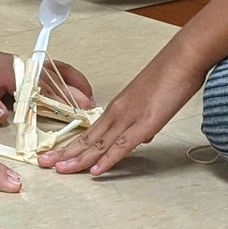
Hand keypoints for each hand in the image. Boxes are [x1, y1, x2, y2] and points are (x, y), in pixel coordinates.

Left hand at [0, 39, 93, 123]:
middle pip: (57, 81)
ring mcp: (30, 67)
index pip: (41, 89)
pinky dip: (71, 80)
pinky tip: (80, 91)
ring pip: (60, 73)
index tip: (76, 110)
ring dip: (78, 85)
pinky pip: (56, 72)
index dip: (60, 100)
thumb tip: (2, 117)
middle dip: (76, 95)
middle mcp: (26, 68)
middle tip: (92, 112)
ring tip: (92, 102)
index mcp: (13, 74)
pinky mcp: (31, 70)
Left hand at [38, 50, 205, 175]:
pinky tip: (96, 171)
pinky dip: (108, 160)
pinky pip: (122, 146)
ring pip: (98, 143)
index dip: (71, 145)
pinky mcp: (145, 123)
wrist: (183, 57)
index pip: (89, 131)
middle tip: (43, 164)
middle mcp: (118, 112)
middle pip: (86, 138)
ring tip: (60, 170)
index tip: (56, 154)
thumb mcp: (152, 102)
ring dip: (78, 159)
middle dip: (64, 153)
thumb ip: (144, 120)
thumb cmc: (171, 75)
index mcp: (118, 107)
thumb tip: (143, 136)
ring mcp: (130, 118)